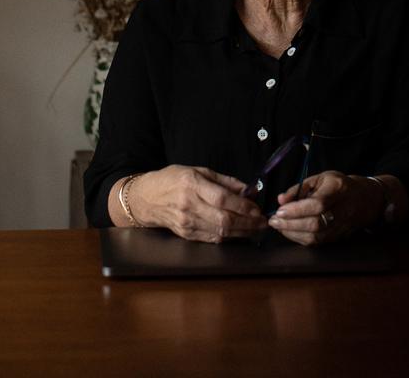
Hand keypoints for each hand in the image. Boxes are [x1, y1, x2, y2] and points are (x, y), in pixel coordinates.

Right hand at [118, 165, 266, 242]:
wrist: (146, 198)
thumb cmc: (173, 180)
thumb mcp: (199, 171)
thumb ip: (225, 181)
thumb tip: (249, 190)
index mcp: (192, 184)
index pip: (223, 199)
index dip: (243, 206)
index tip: (257, 208)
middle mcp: (189, 205)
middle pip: (224, 219)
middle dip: (248, 223)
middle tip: (262, 222)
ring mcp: (186, 222)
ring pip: (220, 232)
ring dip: (242, 232)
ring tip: (255, 229)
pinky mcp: (185, 234)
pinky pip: (212, 238)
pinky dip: (228, 237)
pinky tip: (239, 233)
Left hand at [267, 171, 386, 245]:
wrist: (365, 198)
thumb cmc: (339, 185)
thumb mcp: (320, 178)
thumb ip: (299, 188)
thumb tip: (281, 199)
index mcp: (338, 189)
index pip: (317, 204)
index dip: (297, 209)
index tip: (279, 210)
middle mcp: (342, 209)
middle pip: (316, 223)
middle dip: (291, 224)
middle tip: (274, 221)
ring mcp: (342, 226)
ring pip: (316, 236)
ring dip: (293, 233)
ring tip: (279, 226)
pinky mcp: (339, 237)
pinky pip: (318, 242)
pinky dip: (301, 238)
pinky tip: (290, 232)